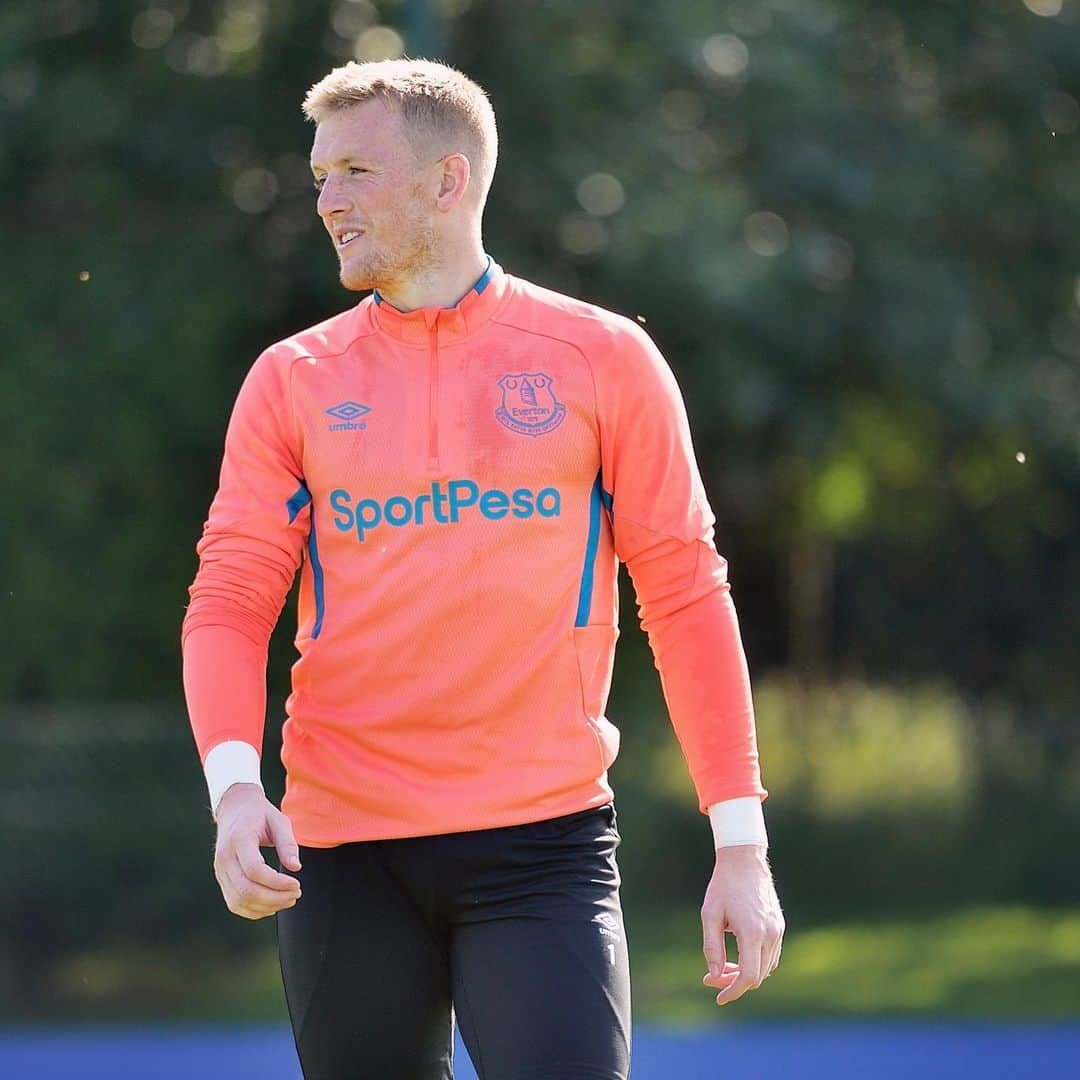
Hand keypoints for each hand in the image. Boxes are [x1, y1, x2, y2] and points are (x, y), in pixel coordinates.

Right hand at [213, 783, 302, 919]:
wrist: (234, 809)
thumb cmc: (260, 814)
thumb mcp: (278, 820)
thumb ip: (287, 842)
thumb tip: (296, 867)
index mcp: (239, 839)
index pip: (254, 870)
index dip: (277, 882)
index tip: (296, 883)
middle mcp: (225, 858)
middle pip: (246, 890)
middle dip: (274, 898)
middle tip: (296, 894)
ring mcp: (220, 870)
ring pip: (239, 901)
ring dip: (266, 907)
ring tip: (288, 900)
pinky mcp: (222, 879)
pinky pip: (234, 903)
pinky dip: (254, 910)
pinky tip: (272, 905)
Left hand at [701, 844, 783, 1005]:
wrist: (744, 860)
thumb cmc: (723, 886)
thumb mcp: (710, 914)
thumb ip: (712, 947)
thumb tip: (715, 976)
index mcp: (752, 932)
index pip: (749, 976)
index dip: (733, 991)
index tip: (718, 998)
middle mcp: (770, 934)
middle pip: (758, 976)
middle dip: (734, 983)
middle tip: (711, 978)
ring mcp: (778, 930)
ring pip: (766, 968)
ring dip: (746, 974)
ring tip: (723, 968)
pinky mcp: (779, 926)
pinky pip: (771, 956)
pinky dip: (756, 964)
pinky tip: (738, 959)